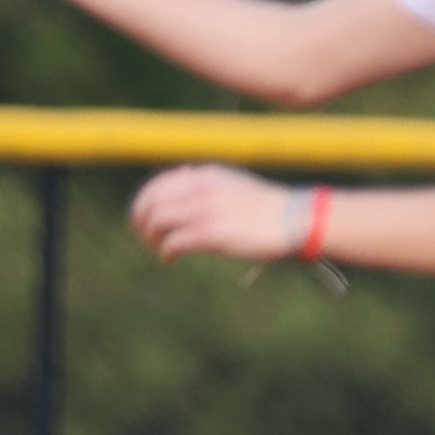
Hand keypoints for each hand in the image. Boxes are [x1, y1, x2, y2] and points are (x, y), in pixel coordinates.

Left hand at [130, 163, 297, 263]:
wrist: (293, 219)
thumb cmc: (263, 206)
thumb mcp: (231, 182)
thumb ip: (204, 181)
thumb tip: (181, 175)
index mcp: (203, 175)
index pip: (156, 185)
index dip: (142, 205)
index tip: (144, 221)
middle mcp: (200, 189)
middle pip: (149, 204)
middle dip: (140, 223)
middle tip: (147, 238)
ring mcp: (205, 211)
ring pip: (156, 223)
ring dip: (150, 240)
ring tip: (158, 250)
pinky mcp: (212, 234)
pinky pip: (172, 243)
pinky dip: (164, 252)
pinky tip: (168, 259)